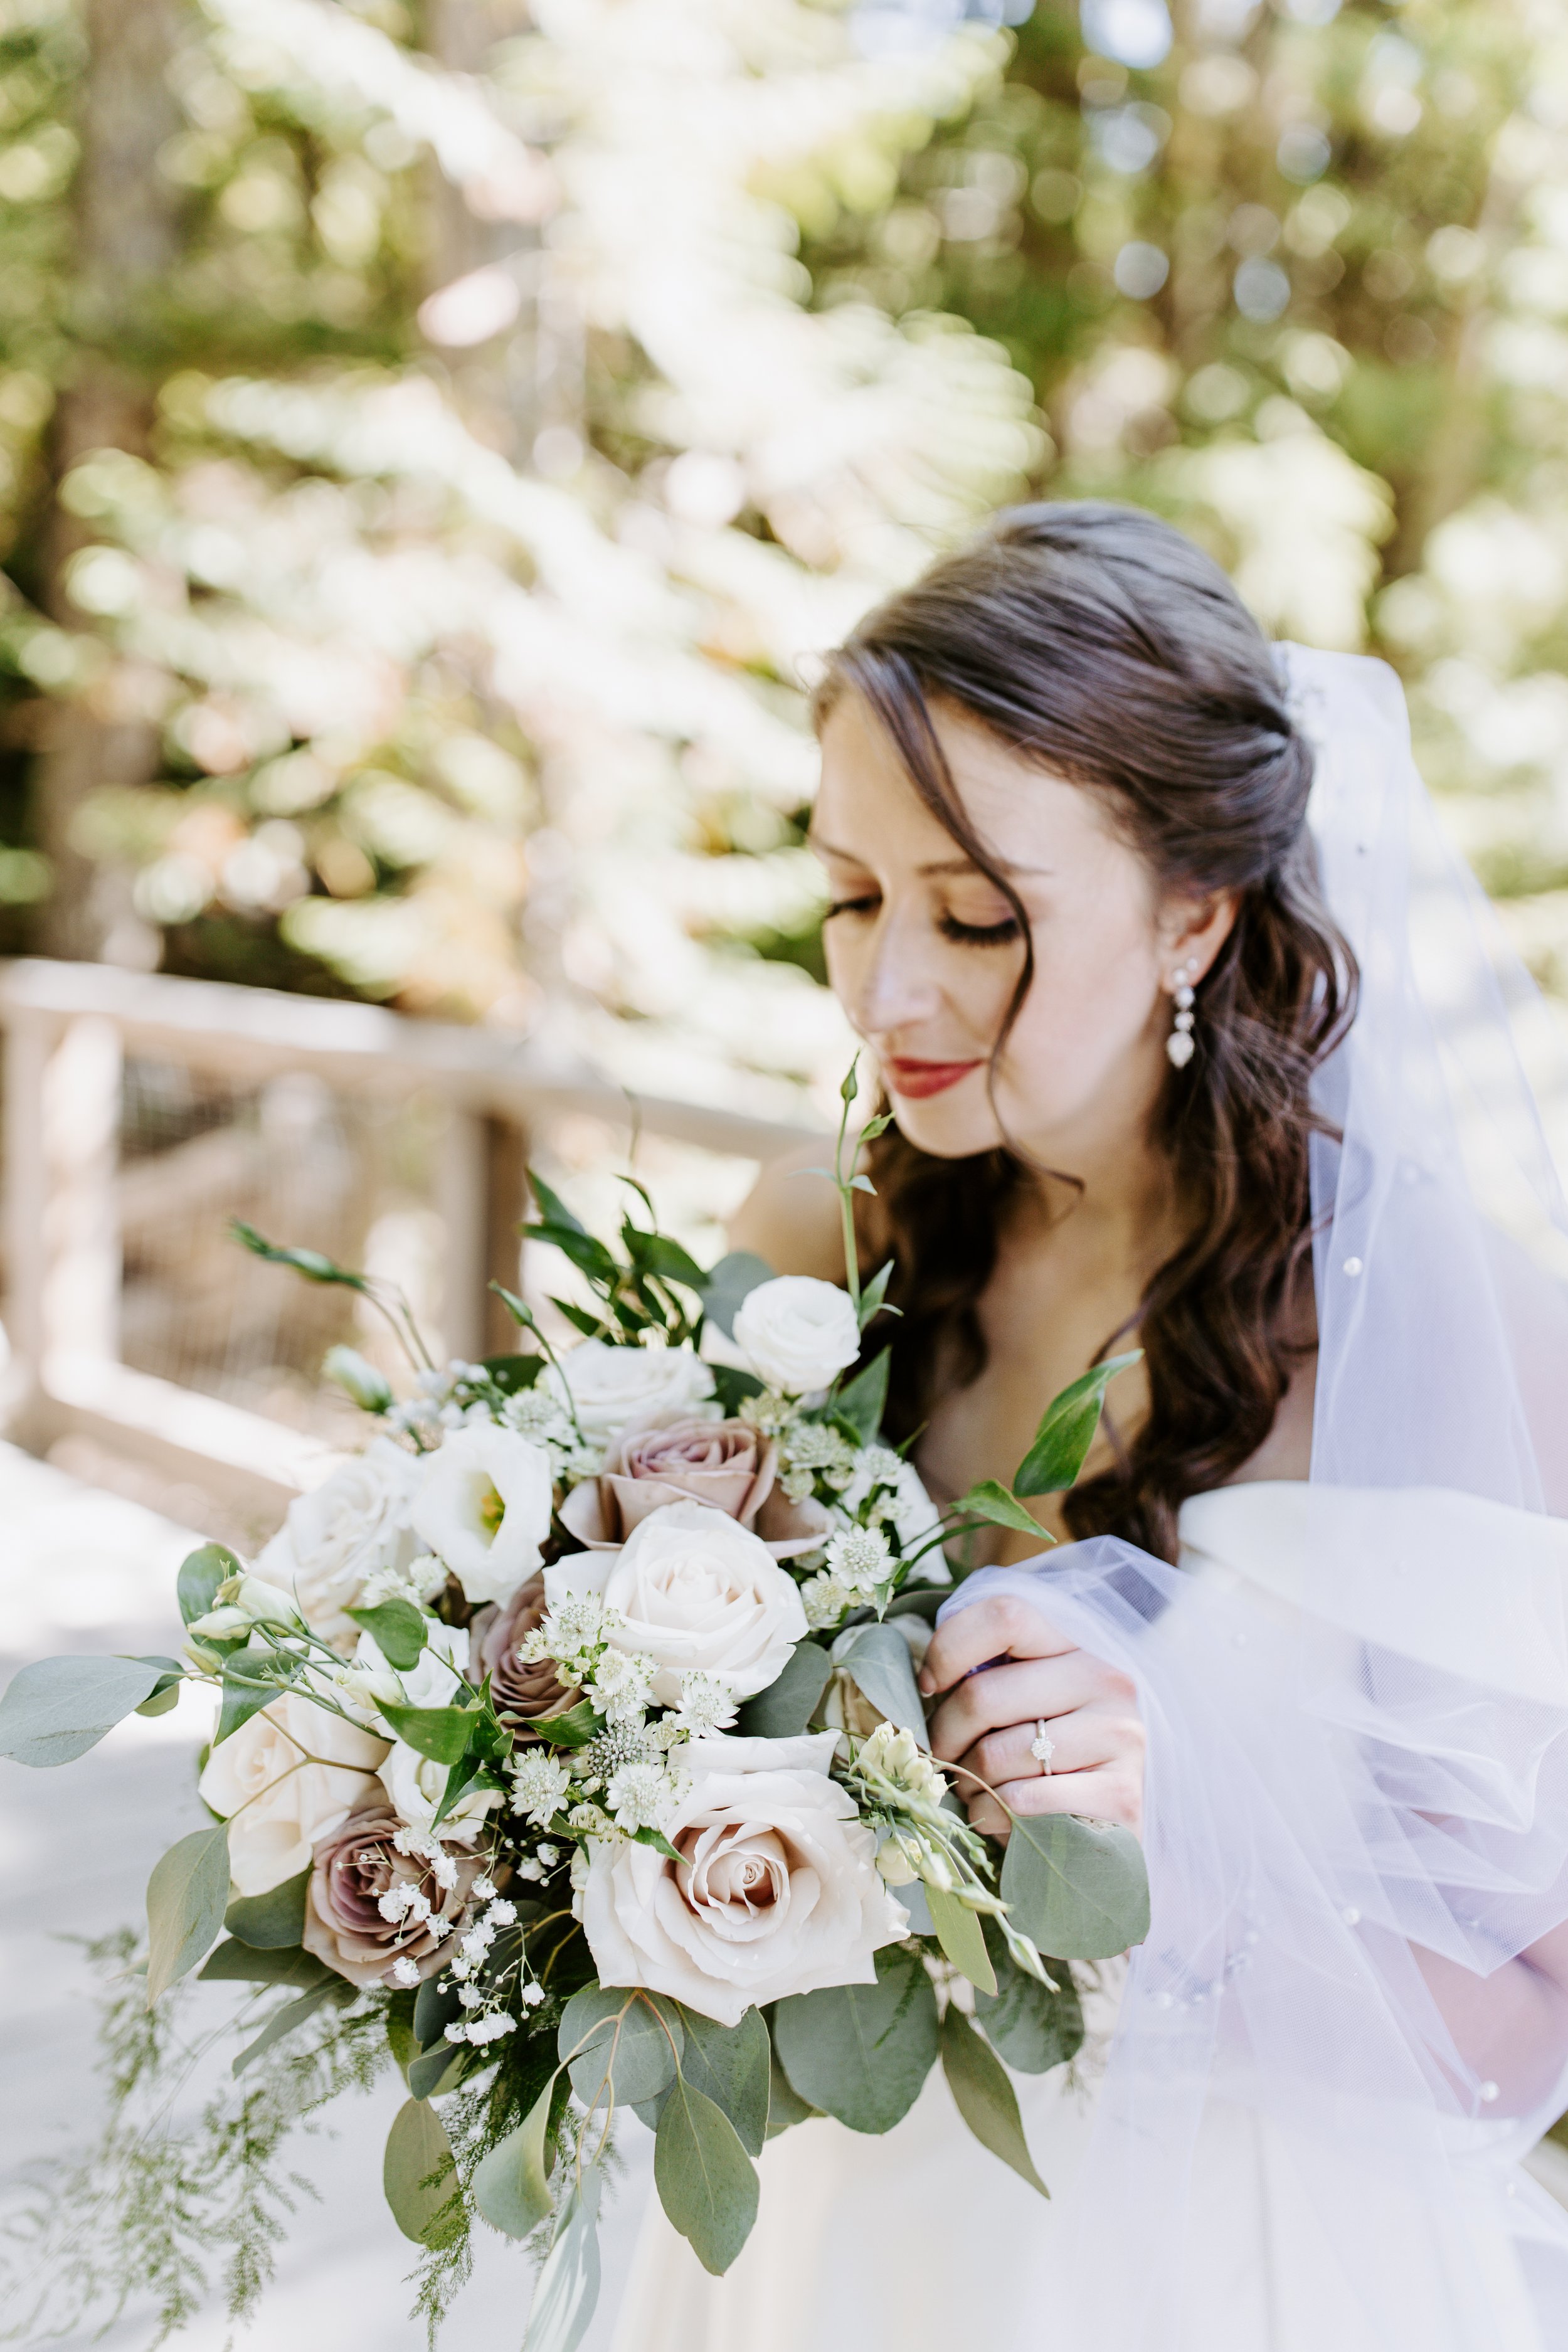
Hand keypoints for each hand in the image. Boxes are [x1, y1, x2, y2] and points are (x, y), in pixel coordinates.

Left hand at [918, 1594, 1144, 1841]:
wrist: (1102, 1831)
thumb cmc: (1042, 1759)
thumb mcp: (1017, 1704)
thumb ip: (983, 1679)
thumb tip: (923, 1684)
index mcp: (1075, 1646)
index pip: (1005, 1616)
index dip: (949, 1648)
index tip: (928, 1686)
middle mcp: (1105, 1681)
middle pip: (984, 1694)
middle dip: (945, 1735)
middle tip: (942, 1757)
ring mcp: (1120, 1736)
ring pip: (997, 1754)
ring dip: (968, 1781)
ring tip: (976, 1788)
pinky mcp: (1121, 1795)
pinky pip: (1021, 1801)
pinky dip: (992, 1814)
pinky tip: (998, 1815)